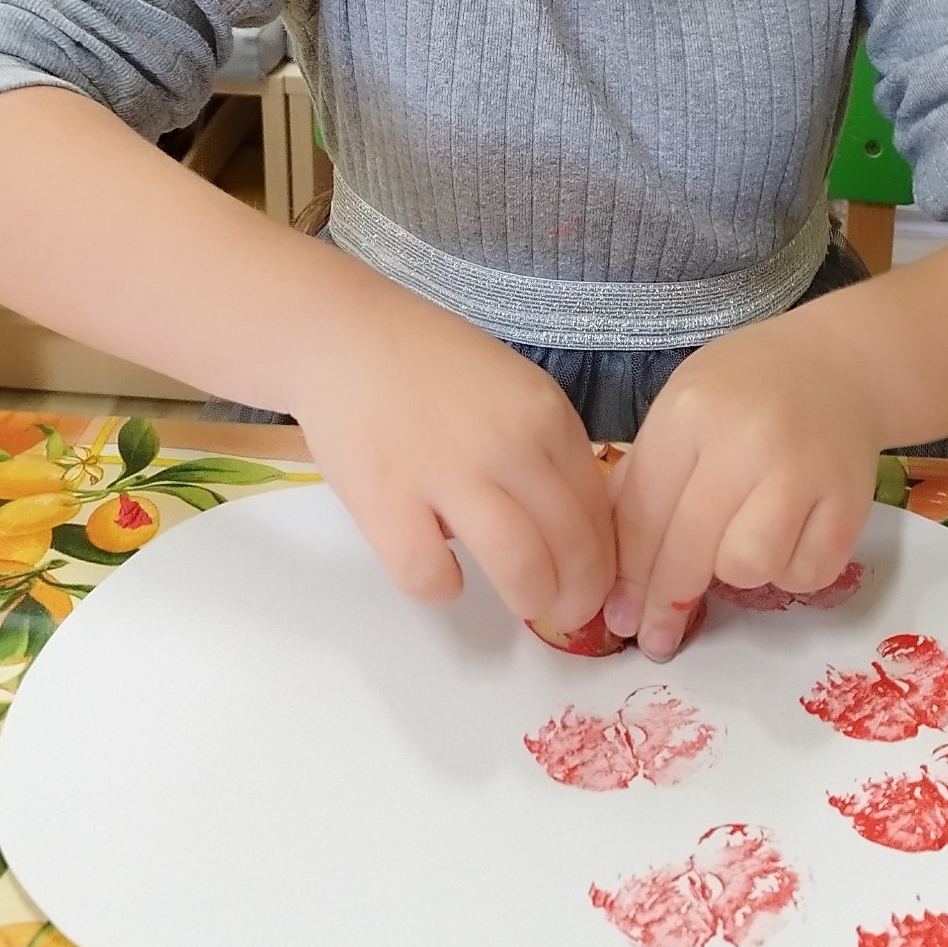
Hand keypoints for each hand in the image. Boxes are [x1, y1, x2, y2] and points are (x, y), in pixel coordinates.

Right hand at [289, 284, 613, 633]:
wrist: (343, 336)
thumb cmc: (427, 363)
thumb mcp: (512, 386)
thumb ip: (544, 446)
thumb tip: (571, 526)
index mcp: (546, 415)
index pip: (600, 509)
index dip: (604, 558)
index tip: (593, 579)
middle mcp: (509, 445)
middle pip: (573, 548)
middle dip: (578, 596)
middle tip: (565, 610)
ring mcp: (448, 474)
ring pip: (521, 570)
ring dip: (529, 599)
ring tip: (520, 602)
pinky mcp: (386, 503)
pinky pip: (433, 577)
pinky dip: (442, 588)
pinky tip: (439, 570)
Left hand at [605, 304, 882, 659]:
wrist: (837, 366)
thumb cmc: (744, 392)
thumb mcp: (680, 411)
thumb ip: (644, 479)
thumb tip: (612, 570)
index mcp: (691, 412)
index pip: (643, 513)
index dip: (627, 575)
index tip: (616, 618)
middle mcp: (747, 439)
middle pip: (690, 548)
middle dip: (666, 602)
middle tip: (655, 636)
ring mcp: (804, 470)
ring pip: (748, 567)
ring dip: (737, 574)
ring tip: (739, 543)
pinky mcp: (850, 500)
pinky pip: (806, 575)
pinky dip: (790, 572)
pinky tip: (786, 539)